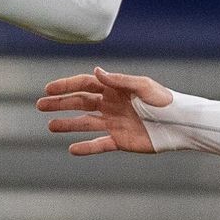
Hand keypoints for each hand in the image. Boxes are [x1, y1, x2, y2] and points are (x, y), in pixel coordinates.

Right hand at [36, 66, 173, 154]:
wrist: (180, 125)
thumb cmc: (164, 101)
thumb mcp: (142, 86)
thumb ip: (118, 81)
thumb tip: (96, 71)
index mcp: (114, 89)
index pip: (85, 85)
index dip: (66, 86)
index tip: (48, 89)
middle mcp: (111, 104)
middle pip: (80, 103)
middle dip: (60, 104)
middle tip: (40, 105)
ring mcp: (114, 123)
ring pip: (85, 123)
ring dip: (67, 124)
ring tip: (50, 127)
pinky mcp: (120, 140)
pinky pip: (98, 144)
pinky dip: (86, 147)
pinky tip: (72, 149)